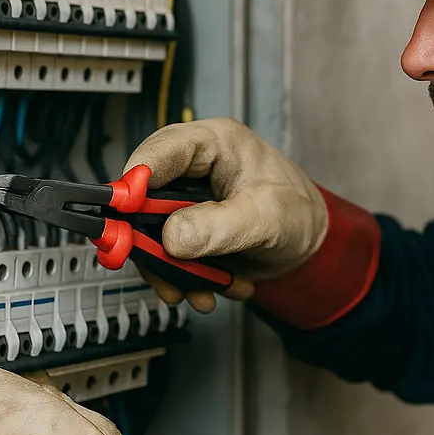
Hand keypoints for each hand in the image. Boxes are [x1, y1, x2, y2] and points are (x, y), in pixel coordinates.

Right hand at [125, 118, 327, 312]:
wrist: (310, 246)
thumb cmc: (300, 216)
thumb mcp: (268, 219)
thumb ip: (220, 227)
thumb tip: (172, 237)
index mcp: (215, 143)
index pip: (159, 152)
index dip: (134, 183)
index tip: (124, 216)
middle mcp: (195, 166)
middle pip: (145, 197)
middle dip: (154, 243)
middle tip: (167, 274)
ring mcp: (187, 198)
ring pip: (151, 233)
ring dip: (174, 270)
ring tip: (204, 291)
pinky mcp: (186, 226)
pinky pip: (166, 253)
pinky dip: (185, 278)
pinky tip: (213, 289)